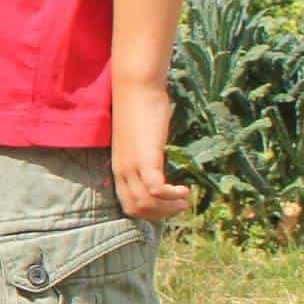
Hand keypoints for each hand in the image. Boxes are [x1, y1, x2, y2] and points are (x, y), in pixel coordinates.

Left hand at [112, 79, 190, 221]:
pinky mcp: (145, 157)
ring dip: (168, 207)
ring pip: (146, 203)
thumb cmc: (141, 111)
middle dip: (161, 214)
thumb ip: (145, 158)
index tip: (169, 206)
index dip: (150, 213)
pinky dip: (170, 195)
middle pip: (136, 209)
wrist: (136, 88)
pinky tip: (185, 189)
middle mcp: (121, 170)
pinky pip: (154, 188)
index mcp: (118, 168)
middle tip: (181, 205)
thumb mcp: (140, 141)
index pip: (128, 205)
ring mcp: (131, 165)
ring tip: (185, 199)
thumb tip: (159, 169)